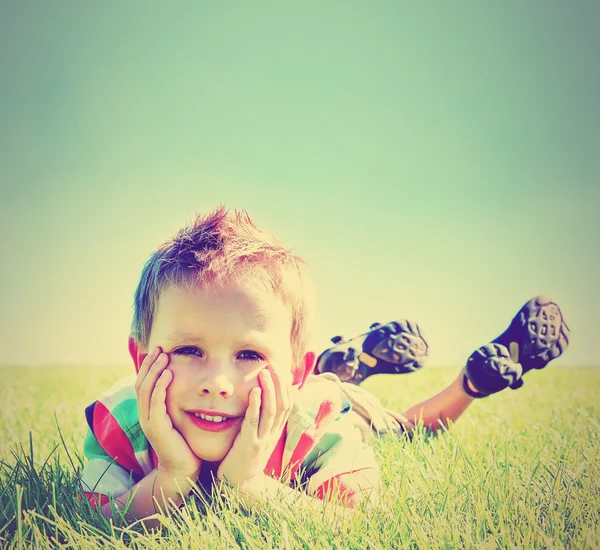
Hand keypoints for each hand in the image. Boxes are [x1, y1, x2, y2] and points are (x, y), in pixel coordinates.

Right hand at [136, 347, 201, 481]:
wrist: (184, 469)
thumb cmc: (185, 443)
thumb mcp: (178, 419)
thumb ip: (177, 403)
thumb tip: (186, 385)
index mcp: (149, 412)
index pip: (144, 384)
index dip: (149, 366)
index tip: (158, 350)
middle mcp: (145, 415)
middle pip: (141, 383)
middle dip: (149, 364)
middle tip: (159, 348)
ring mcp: (149, 422)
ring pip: (146, 390)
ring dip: (154, 371)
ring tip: (163, 356)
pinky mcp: (157, 428)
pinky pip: (156, 403)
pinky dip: (160, 386)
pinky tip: (168, 374)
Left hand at [217, 365, 292, 488]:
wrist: (238, 487)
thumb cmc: (243, 458)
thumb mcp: (258, 437)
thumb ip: (261, 420)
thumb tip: (261, 398)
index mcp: (276, 431)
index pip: (288, 404)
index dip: (286, 385)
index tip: (280, 369)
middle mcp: (273, 434)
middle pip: (283, 404)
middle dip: (279, 382)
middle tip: (272, 365)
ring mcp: (263, 440)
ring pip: (272, 410)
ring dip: (269, 389)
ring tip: (263, 372)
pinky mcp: (250, 445)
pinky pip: (254, 422)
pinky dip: (255, 405)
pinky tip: (254, 392)